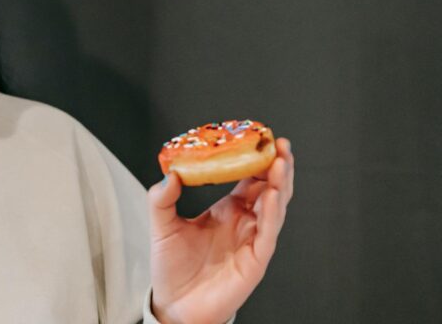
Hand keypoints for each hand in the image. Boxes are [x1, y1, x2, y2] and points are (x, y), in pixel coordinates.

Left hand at [147, 138, 294, 323]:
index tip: (259, 137)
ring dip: (280, 185)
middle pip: (269, 189)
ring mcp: (252, 241)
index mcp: (227, 210)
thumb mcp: (161, 225)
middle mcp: (244, 222)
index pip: (249, 179)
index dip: (256, 159)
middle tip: (278, 144)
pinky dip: (272, 213)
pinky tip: (272, 194)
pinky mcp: (255, 261)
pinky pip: (268, 234)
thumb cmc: (171, 266)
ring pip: (275, 208)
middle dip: (277, 166)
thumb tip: (171, 173)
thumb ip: (162, 199)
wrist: (173, 304)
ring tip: (280, 163)